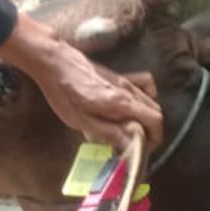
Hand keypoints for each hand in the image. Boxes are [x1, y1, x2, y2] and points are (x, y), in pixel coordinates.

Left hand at [0, 19, 164, 151]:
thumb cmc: (64, 93)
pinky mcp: (117, 75)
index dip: (155, 138)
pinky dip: (144, 97)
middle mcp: (128, 90)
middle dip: (150, 131)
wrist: (53, 60)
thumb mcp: (82, 121)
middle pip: (155, 111)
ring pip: (150, 99)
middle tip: (134, 143)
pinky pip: (142, 85)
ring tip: (131, 129)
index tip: (141, 150)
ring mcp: (124, 80)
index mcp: (122, 103)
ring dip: (146, 117)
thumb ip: (109, 133)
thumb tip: (131, 145)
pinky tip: (131, 106)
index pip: (155, 120)